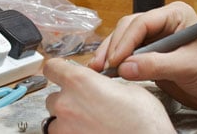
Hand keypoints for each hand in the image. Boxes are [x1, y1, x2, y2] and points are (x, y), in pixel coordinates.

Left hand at [42, 58, 173, 133]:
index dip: (58, 70)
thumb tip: (104, 87)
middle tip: (88, 106)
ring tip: (90, 125)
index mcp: (80, 82)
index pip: (52, 68)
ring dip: (68, 122)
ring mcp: (64, 130)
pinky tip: (91, 133)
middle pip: (53, 97)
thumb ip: (107, 85)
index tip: (62, 73)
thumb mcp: (131, 91)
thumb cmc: (144, 124)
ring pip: (55, 122)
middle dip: (67, 100)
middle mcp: (66, 105)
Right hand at [87, 1, 196, 111]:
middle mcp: (162, 22)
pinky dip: (118, 62)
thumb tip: (126, 67)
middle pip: (129, 28)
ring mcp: (156, 37)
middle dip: (114, 47)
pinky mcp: (151, 52)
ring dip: (111, 53)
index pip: (142, 22)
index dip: (126, 41)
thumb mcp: (188, 66)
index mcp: (175, 14)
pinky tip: (108, 71)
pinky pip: (129, 53)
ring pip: (125, 39)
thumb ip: (156, 65)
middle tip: (102, 66)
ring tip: (98, 69)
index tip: (115, 60)